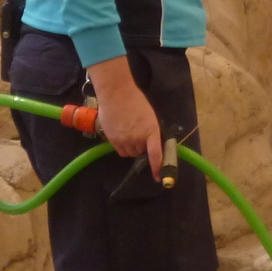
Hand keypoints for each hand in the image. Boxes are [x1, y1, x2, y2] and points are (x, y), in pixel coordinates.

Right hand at [85, 59, 161, 177]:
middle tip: (141, 137)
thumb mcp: (150, 117)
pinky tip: (122, 134)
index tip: (159, 177)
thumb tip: (154, 146)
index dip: (158, 167)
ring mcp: (123, 140)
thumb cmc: (137, 102)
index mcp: (151, 131)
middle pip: (141, 154)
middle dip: (143, 149)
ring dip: (133, 148)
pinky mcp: (112, 140)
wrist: (116, 93)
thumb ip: (153, 133)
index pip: (155, 154)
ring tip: (131, 133)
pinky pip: (120, 151)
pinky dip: (123, 146)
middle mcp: (137, 138)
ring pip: (130, 153)